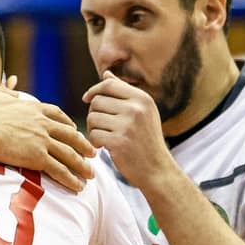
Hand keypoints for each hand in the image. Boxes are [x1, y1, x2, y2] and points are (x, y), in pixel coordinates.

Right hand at [0, 86, 92, 193]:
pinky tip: (78, 187)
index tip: (75, 130)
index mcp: (33, 108)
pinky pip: (59, 170)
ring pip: (69, 154)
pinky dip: (70, 179)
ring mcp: (41, 140)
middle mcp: (42, 123)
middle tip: (93, 153)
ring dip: (82, 165)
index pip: (58, 115)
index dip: (68, 124)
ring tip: (91, 175)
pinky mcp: (37, 157)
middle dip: (83, 145)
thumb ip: (5, 90)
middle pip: (70, 135)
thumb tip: (10, 86)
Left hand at [83, 74, 173, 190]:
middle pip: (97, 101)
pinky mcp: (119, 142)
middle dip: (94, 114)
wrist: (157, 170)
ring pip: (93, 118)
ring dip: (93, 129)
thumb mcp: (142, 112)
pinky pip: (93, 135)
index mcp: (142, 99)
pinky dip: (95, 142)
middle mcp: (136, 109)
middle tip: (101, 126)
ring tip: (104, 137)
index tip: (87, 98)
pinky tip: (105, 147)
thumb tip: (106, 74)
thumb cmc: (146, 140)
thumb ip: (123, 93)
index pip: (109, 85)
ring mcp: (128, 125)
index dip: (94, 90)